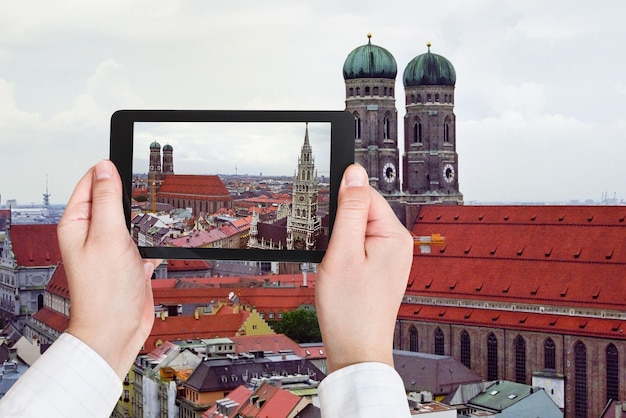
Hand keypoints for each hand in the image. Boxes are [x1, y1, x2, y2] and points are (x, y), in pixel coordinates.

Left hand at [57, 160, 159, 379]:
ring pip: (131, 220)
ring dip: (144, 218)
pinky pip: (143, 240)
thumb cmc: (104, 291)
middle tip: (147, 190)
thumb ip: (108, 198)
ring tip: (152, 217)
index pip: (91, 183)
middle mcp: (92, 234)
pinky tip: (158, 243)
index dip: (109, 171)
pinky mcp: (129, 261)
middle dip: (131, 194)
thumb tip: (105, 166)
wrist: (116, 330)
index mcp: (77, 223)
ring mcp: (111, 248)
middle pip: (113, 199)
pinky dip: (152, 240)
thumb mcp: (107, 235)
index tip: (130, 161)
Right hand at [316, 164, 412, 372]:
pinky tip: (340, 274)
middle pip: (361, 212)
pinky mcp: (380, 269)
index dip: (340, 205)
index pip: (365, 195)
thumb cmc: (350, 309)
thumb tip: (355, 173)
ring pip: (357, 230)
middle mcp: (398, 244)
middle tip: (332, 254)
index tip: (326, 224)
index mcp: (394, 235)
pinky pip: (359, 247)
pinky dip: (344, 255)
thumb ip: (350, 209)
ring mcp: (390, 258)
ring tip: (337, 269)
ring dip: (340, 243)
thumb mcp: (343, 252)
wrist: (356, 350)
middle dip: (339, 226)